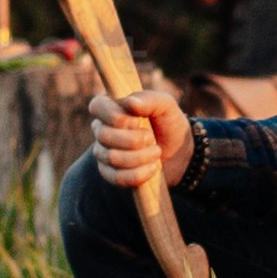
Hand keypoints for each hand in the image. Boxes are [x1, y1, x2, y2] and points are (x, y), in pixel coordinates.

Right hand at [86, 80, 191, 200]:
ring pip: (112, 158)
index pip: (96, 106)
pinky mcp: (110, 174)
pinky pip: (117, 177)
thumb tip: (130, 102)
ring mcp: (104, 153)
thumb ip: (149, 99)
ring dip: (141, 157)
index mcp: (112, 108)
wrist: (180, 155)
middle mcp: (102, 129)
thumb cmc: (169, 125)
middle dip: (134, 140)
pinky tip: (152, 168)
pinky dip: (139, 174)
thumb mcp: (166, 106)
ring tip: (156, 152)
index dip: (115, 116)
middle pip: (104, 135)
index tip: (136, 121)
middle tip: (152, 138)